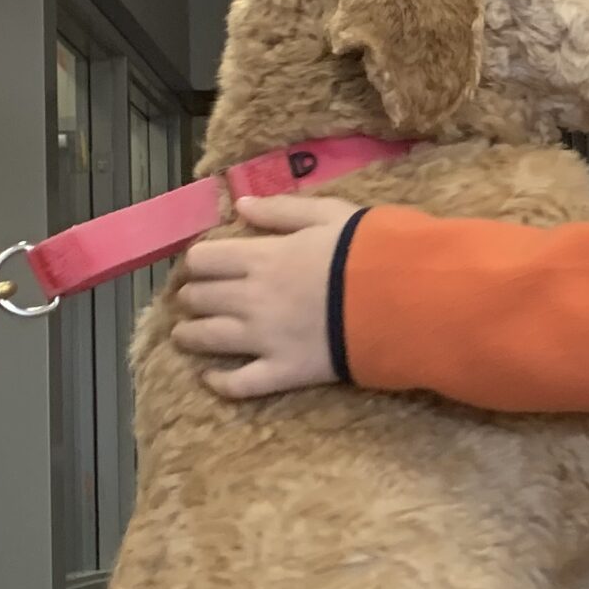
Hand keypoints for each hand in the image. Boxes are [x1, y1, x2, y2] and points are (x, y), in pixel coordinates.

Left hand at [170, 196, 359, 398]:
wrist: (401, 299)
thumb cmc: (369, 250)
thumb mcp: (329, 213)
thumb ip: (281, 209)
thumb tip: (241, 204)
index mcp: (261, 257)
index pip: (203, 259)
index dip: (196, 262)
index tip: (201, 266)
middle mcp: (251, 298)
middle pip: (198, 298)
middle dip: (191, 297)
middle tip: (194, 298)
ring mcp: (264, 339)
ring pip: (207, 338)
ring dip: (189, 335)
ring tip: (187, 335)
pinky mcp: (283, 371)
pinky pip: (239, 384)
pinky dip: (219, 382)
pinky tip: (209, 378)